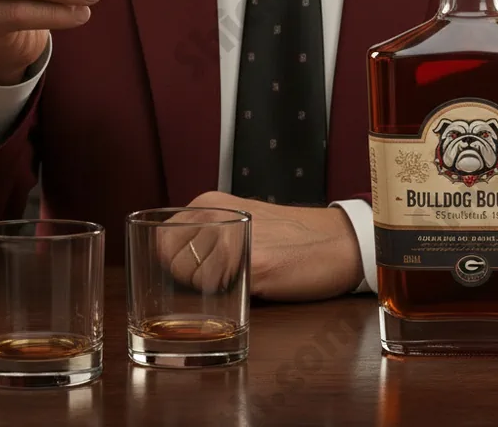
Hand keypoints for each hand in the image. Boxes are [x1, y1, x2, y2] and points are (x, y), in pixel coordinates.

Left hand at [165, 191, 362, 301]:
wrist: (336, 241)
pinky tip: (253, 282)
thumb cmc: (286, 235)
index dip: (175, 263)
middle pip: (173, 264)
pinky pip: (217, 292)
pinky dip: (229, 297)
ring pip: (192, 282)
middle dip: (190, 280)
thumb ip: (204, 230)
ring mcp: (233, 238)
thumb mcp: (238, 218)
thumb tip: (164, 257)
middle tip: (224, 275)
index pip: (161, 241)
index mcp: (208, 201)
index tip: (199, 267)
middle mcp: (216, 214)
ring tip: (242, 276)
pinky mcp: (252, 265)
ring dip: (210, 291)